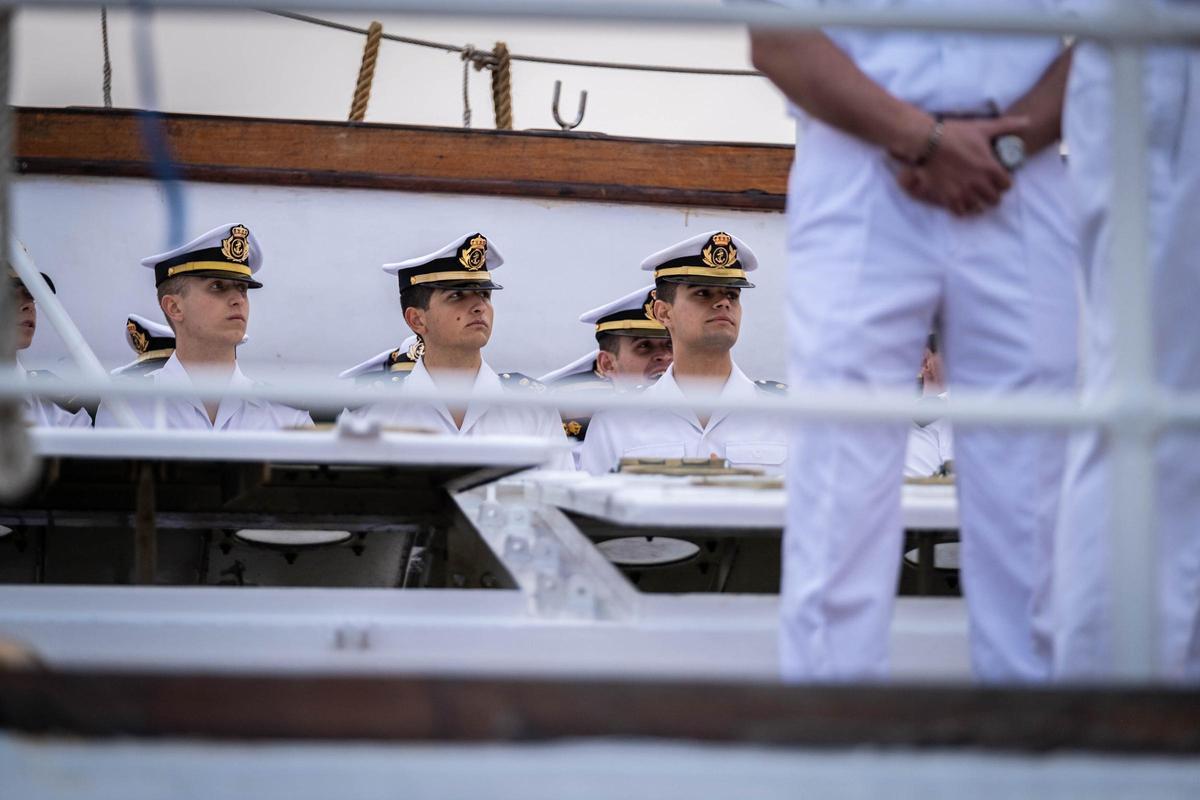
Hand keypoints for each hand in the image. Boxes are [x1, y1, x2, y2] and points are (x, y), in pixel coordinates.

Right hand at [897, 116, 1028, 215]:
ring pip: (978, 208)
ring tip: (975, 198)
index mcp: (990, 168)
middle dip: (993, 195)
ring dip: (978, 203)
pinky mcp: (948, 197)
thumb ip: (1007, 126)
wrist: (927, 142)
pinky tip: (961, 202)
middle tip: (987, 190)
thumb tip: (1028, 121)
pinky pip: (960, 212)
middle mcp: (979, 183)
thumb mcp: (983, 127)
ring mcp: (963, 192)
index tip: (998, 179)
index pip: (1007, 185)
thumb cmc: (956, 133)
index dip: (1004, 182)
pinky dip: (962, 209)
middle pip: (994, 200)